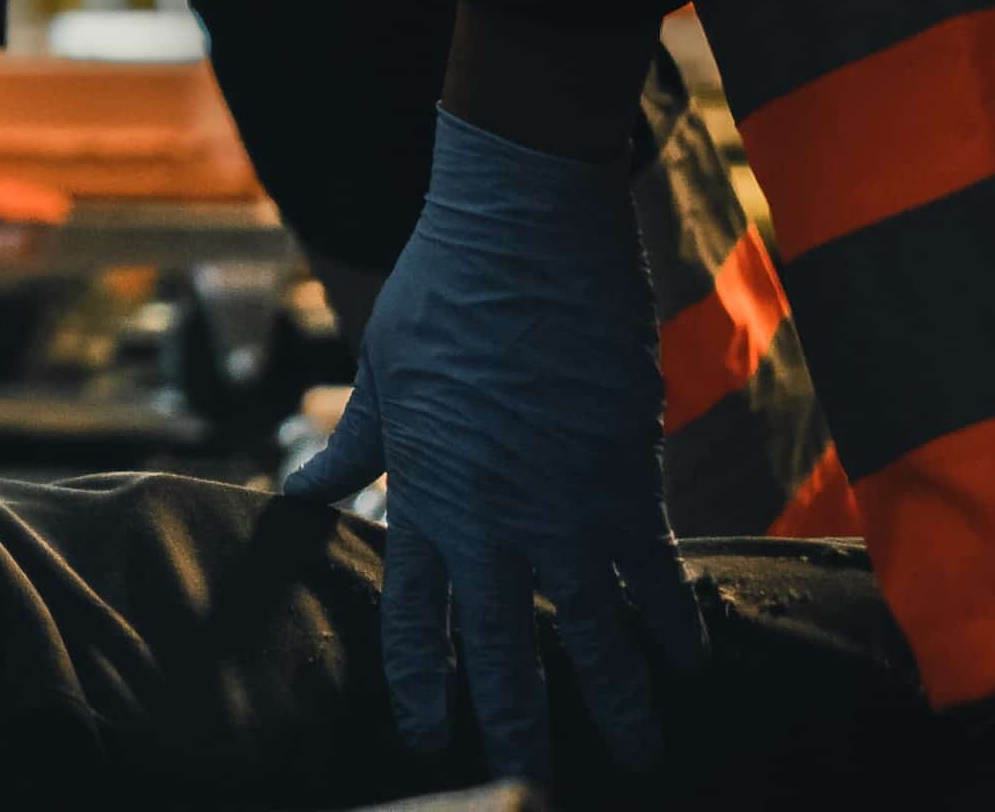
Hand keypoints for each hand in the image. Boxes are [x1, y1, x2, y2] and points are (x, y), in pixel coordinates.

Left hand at [282, 108, 704, 788]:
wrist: (523, 238)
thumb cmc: (442, 295)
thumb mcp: (380, 375)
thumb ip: (351, 449)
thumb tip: (300, 494)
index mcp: (425, 497)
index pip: (415, 618)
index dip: (420, 685)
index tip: (423, 738)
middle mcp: (493, 521)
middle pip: (503, 650)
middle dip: (516, 725)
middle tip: (526, 784)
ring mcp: (565, 509)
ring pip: (592, 631)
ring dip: (618, 698)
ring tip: (639, 754)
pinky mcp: (628, 480)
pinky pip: (657, 573)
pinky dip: (676, 621)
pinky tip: (694, 663)